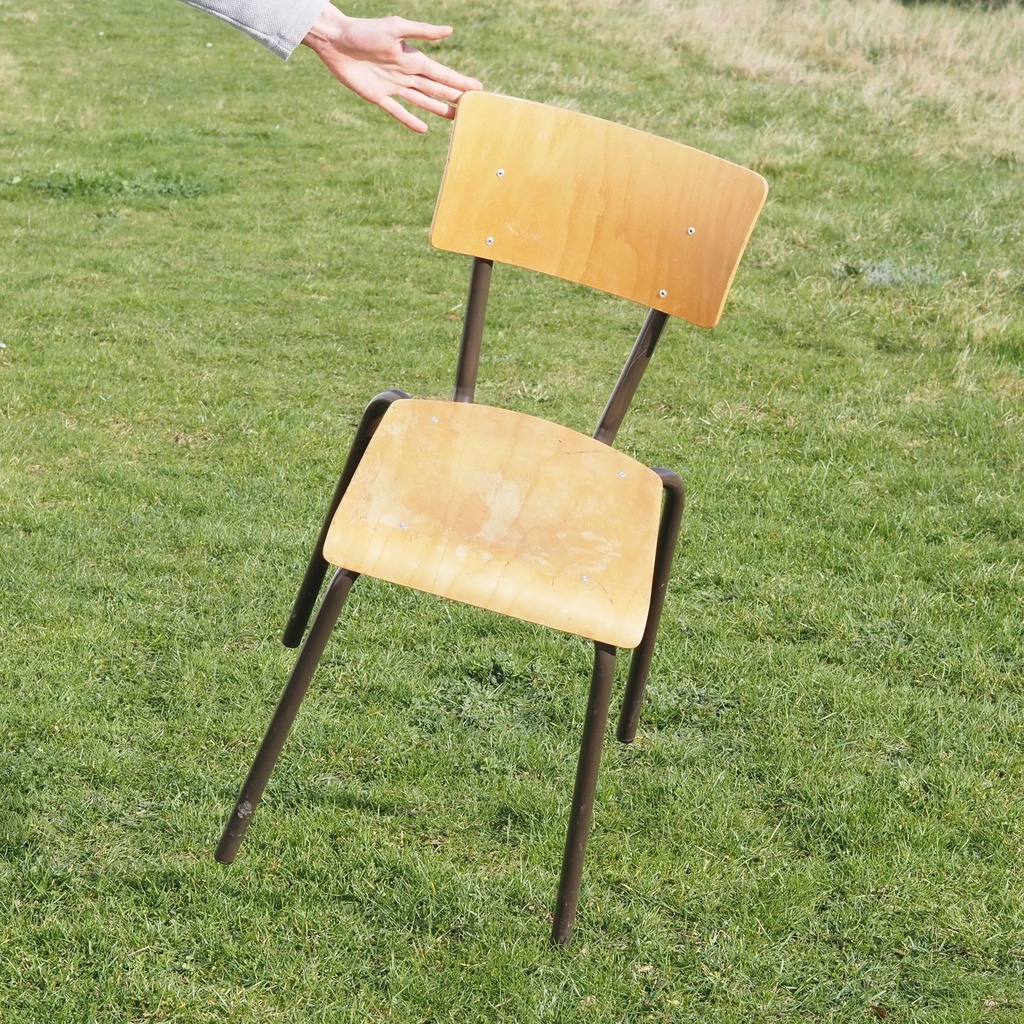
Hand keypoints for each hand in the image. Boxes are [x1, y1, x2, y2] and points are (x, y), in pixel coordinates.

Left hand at [302, 6, 482, 132]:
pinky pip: (398, 111)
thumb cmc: (365, 30)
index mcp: (412, 57)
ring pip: (421, 100)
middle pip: (435, 88)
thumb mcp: (395, 27)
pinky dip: (410, 120)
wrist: (336, 41)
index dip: (459, 81)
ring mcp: (393, 86)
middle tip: (471, 108)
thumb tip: (449, 31)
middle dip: (453, 97)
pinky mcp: (378, 96)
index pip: (441, 73)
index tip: (477, 89)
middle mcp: (405, 73)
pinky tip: (424, 130)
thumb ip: (422, 32)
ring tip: (454, 118)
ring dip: (438, 109)